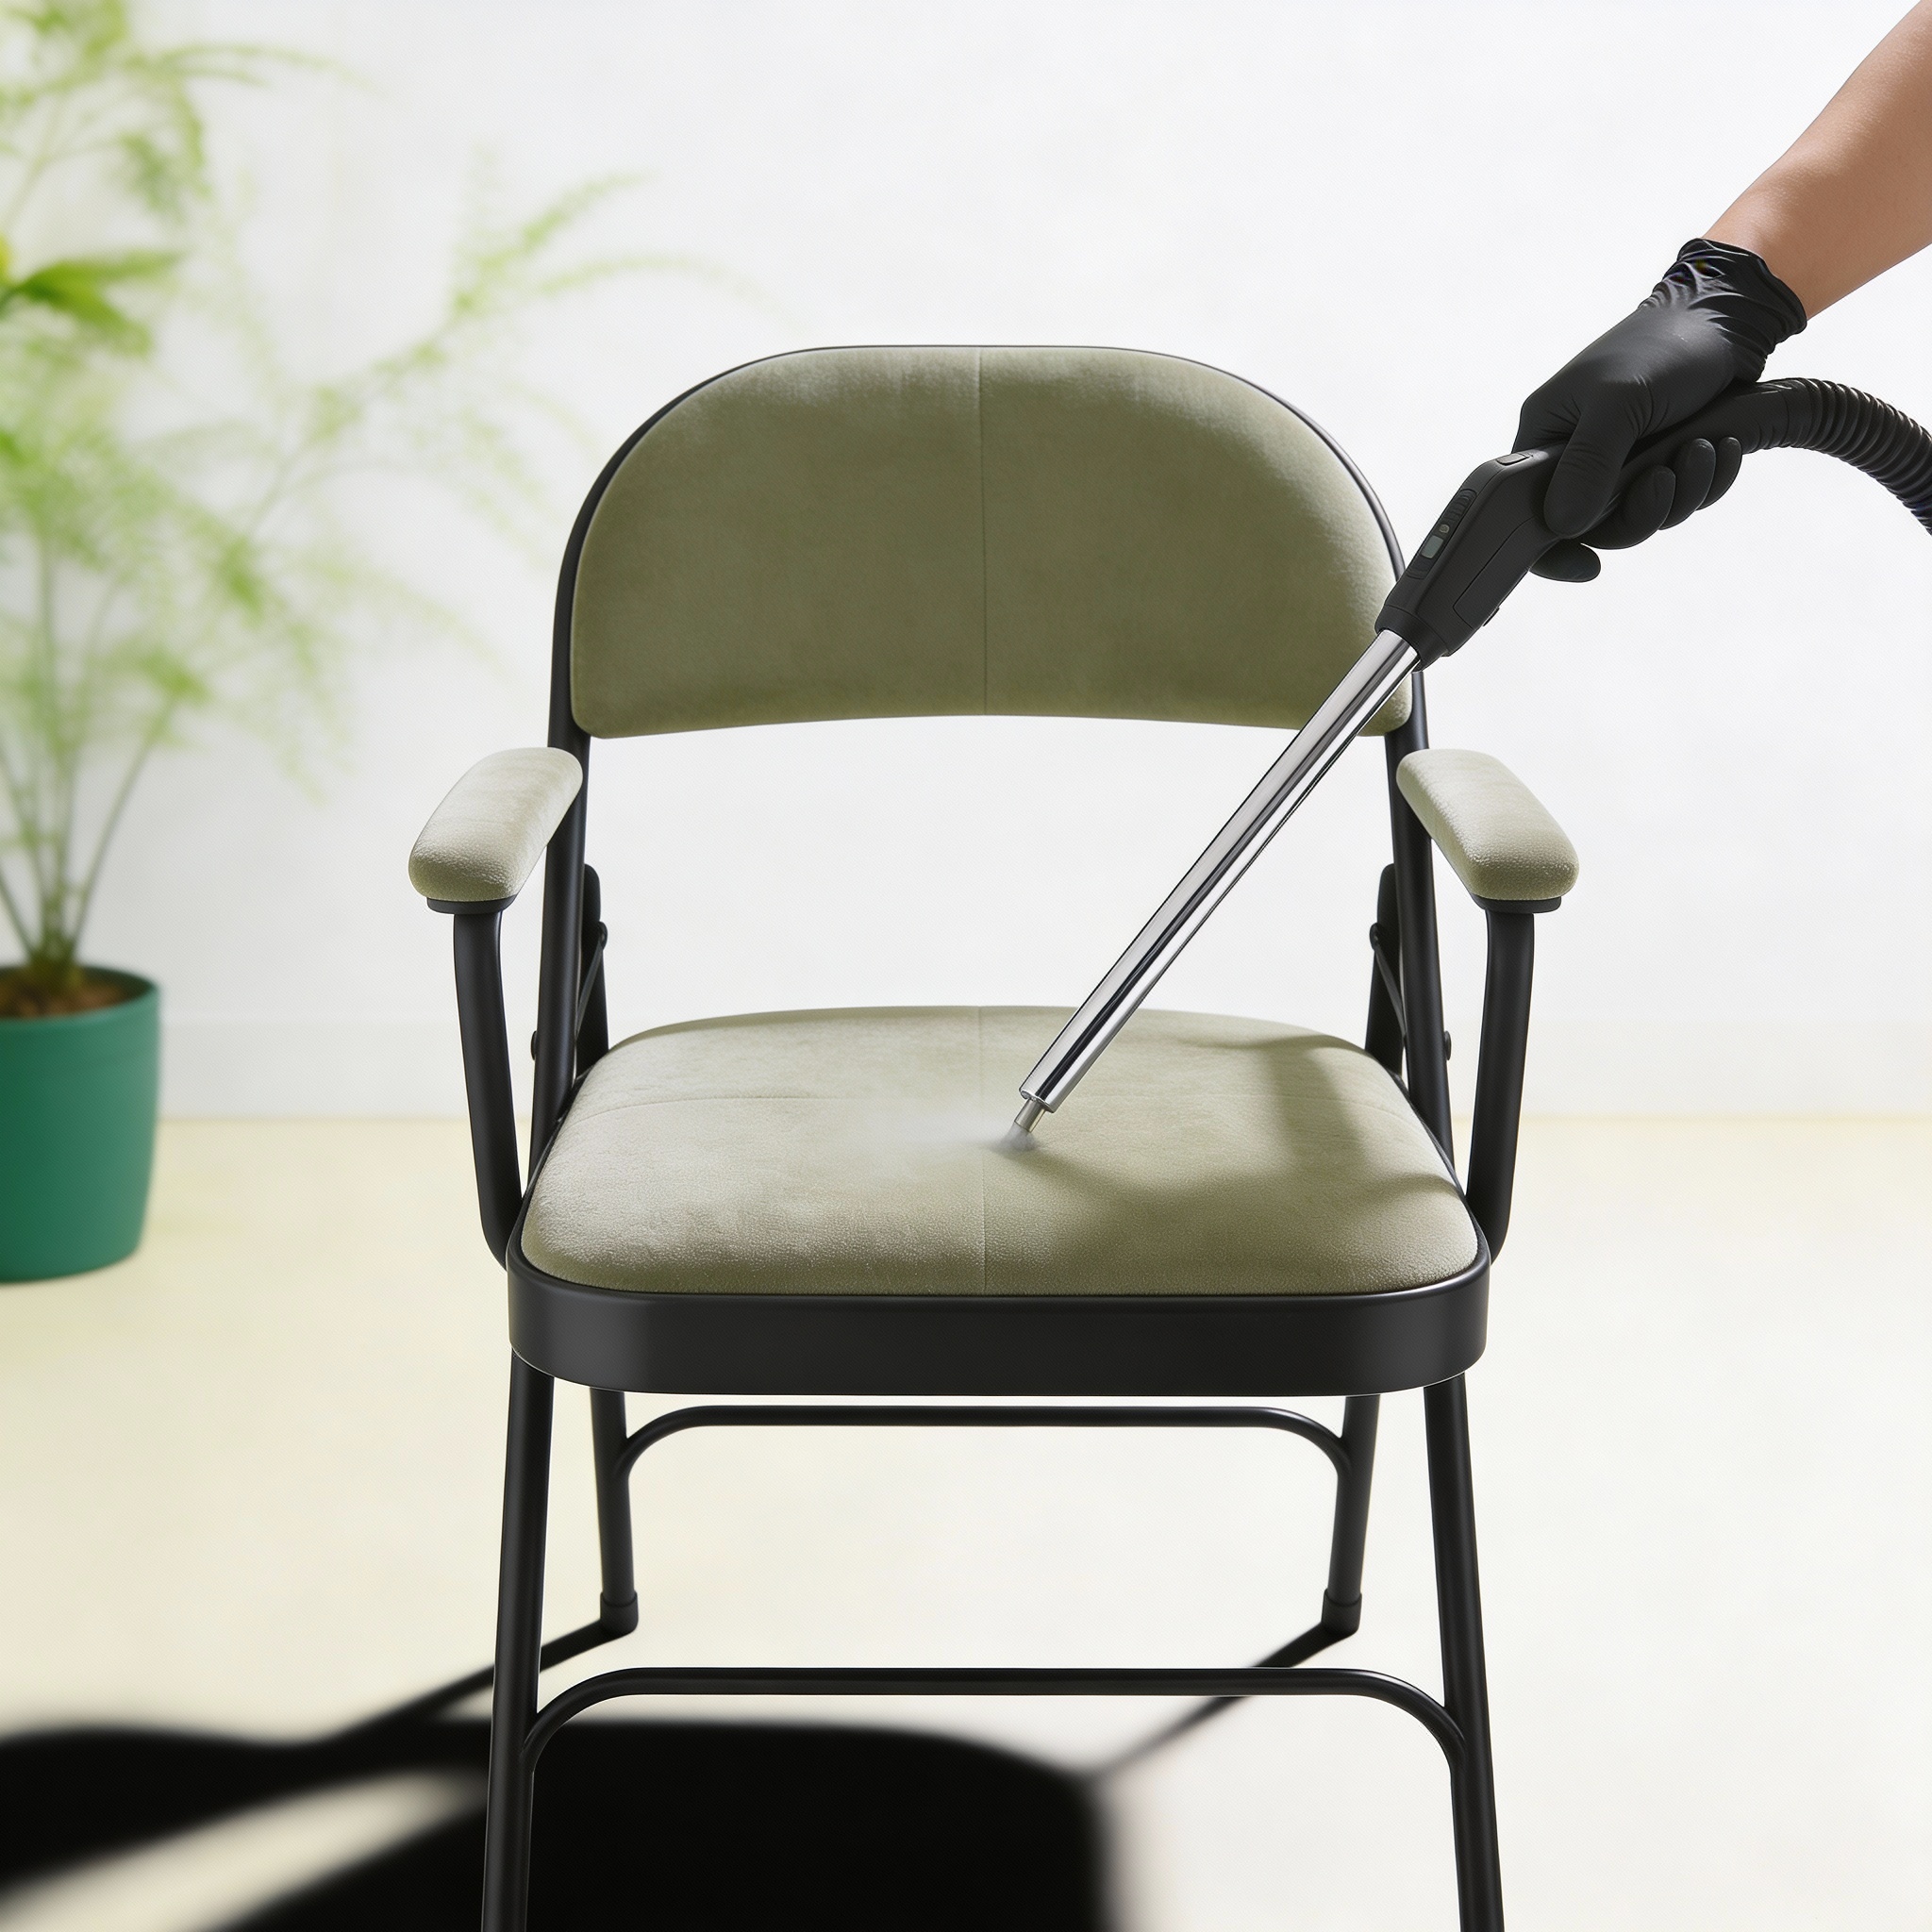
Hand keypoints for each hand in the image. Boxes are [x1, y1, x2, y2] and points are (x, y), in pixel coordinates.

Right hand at [1516, 239, 1806, 580]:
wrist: (1730, 317)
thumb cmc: (1663, 347)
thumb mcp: (1619, 403)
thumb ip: (1589, 466)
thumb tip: (1565, 529)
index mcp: (1546, 439)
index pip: (1527, 515)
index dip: (1552, 551)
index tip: (1588, 566)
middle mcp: (1577, 456)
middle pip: (1595, 527)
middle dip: (1642, 511)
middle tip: (1666, 478)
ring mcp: (1622, 461)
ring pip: (1643, 516)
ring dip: (1683, 492)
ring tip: (1706, 448)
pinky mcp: (1663, 460)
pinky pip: (1679, 500)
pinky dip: (1706, 481)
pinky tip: (1722, 447)